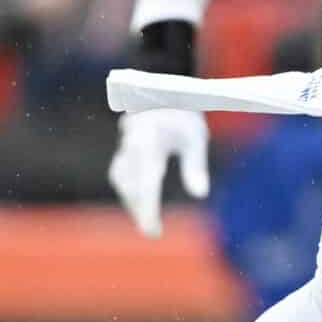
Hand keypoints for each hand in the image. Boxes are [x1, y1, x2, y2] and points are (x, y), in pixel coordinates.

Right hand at [108, 108, 209, 237]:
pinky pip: (121, 174)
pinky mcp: (124, 147)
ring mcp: (125, 145)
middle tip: (151, 232)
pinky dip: (129, 190)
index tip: (152, 231)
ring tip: (147, 220)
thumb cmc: (183, 112)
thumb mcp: (195, 136)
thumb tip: (200, 194)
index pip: (147, 183)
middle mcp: (132, 145)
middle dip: (139, 210)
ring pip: (122, 180)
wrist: (162, 90)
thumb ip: (195, 166)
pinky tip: (140, 202)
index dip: (148, 209)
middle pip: (131, 185)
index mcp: (150, 142)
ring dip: (133, 201)